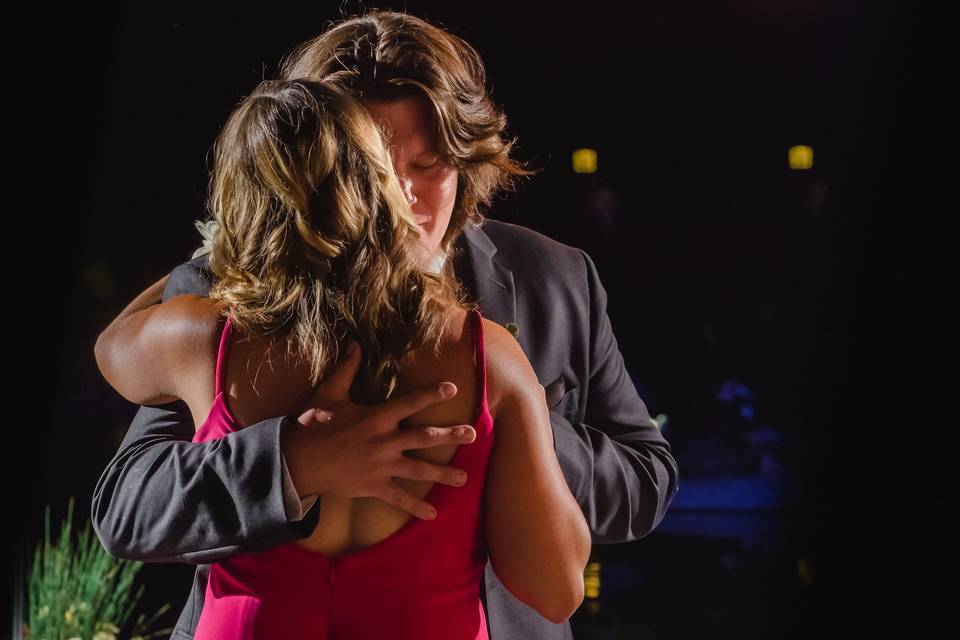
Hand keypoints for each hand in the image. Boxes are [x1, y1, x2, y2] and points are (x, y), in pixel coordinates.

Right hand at [282, 342, 476, 520]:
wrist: (296, 461)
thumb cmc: (313, 425)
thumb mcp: (329, 393)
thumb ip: (347, 369)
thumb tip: (355, 343)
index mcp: (376, 417)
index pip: (410, 403)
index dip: (432, 394)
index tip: (453, 388)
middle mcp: (383, 441)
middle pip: (424, 438)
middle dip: (450, 436)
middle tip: (473, 435)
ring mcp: (380, 466)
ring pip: (418, 470)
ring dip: (442, 474)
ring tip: (464, 479)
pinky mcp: (373, 486)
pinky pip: (398, 499)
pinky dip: (415, 508)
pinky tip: (432, 515)